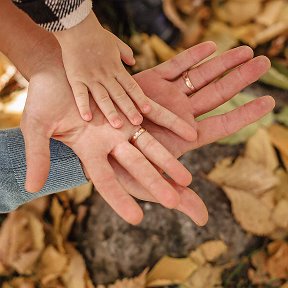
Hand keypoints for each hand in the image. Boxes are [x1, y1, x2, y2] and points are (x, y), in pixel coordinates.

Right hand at [21, 52, 194, 224]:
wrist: (57, 72)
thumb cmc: (43, 99)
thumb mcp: (37, 126)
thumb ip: (38, 155)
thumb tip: (32, 188)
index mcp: (90, 150)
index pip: (106, 181)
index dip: (120, 200)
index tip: (136, 218)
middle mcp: (111, 142)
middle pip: (136, 166)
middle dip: (154, 183)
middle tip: (174, 201)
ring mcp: (123, 124)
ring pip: (150, 144)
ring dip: (168, 160)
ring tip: (187, 179)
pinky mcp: (131, 104)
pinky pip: (155, 113)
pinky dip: (171, 122)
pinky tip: (190, 133)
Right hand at [54, 12, 196, 140]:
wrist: (77, 27)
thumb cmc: (97, 35)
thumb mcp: (116, 43)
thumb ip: (126, 53)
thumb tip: (134, 61)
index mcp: (116, 68)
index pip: (132, 86)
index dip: (140, 98)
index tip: (147, 110)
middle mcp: (106, 75)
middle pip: (120, 95)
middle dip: (130, 109)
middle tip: (138, 123)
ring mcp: (91, 78)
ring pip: (103, 98)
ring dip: (111, 112)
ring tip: (118, 125)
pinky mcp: (76, 78)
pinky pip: (80, 94)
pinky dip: (83, 106)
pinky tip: (88, 118)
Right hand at [108, 43, 274, 223]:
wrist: (81, 135)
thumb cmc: (110, 163)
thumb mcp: (140, 182)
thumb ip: (175, 196)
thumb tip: (204, 220)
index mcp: (180, 139)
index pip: (220, 126)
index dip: (244, 114)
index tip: (268, 103)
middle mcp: (177, 116)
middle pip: (215, 95)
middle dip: (240, 79)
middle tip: (264, 63)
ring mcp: (165, 97)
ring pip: (199, 77)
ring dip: (222, 63)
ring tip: (246, 50)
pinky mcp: (149, 82)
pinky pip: (174, 66)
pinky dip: (192, 56)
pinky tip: (211, 46)